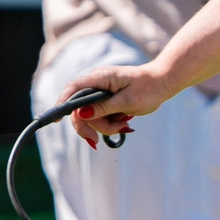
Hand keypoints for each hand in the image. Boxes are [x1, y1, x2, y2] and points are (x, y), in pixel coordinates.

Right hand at [61, 64, 176, 146]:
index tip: (55, 121)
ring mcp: (100, 91)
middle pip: (79, 108)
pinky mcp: (105, 100)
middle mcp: (97, 83)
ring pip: (90, 116)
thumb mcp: (127, 101)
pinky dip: (110, 123)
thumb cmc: (149, 88)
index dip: (62, 104)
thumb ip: (104, 108)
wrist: (163, 82)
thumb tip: (81, 114)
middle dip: (90, 126)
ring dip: (105, 126)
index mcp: (100, 78)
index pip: (73, 89)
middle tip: (97, 141)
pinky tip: (124, 123)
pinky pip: (100, 116)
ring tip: (125, 125)